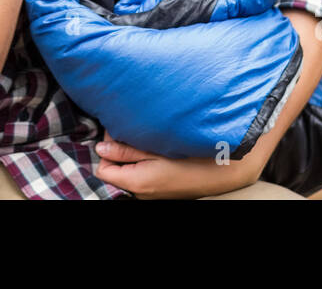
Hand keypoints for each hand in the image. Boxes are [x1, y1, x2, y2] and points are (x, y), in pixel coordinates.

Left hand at [93, 135, 259, 198]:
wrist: (221, 172)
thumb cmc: (191, 159)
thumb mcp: (155, 150)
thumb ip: (126, 150)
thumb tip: (101, 147)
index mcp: (136, 182)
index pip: (103, 168)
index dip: (106, 149)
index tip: (117, 131)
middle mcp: (140, 192)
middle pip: (114, 169)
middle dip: (118, 149)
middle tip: (131, 130)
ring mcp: (150, 192)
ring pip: (128, 170)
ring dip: (131, 153)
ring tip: (145, 137)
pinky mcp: (159, 188)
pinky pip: (141, 173)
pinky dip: (142, 160)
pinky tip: (154, 147)